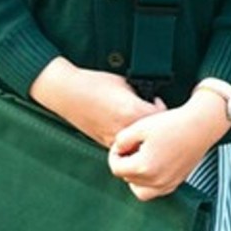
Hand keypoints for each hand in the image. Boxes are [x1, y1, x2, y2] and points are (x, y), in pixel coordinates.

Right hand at [30, 57, 164, 147]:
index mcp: (133, 111)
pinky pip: (125, 147)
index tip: (158, 104)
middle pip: (152, 136)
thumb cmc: (93, 84)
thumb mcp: (124, 83)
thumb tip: (151, 100)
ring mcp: (115, 139)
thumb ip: (140, 95)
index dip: (162, 111)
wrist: (67, 92)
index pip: (161, 119)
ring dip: (143, 139)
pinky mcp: (105, 144)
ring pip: (139, 146)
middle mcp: (126, 129)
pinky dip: (130, 142)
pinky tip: (128, 131)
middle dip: (155, 128)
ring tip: (143, 127)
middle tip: (154, 117)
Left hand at [108, 89, 230, 200]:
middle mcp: (155, 181)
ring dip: (135, 176)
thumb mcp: (140, 127)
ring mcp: (167, 184)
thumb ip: (122, 140)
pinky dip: (149, 181)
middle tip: (132, 146)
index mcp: (143, 168)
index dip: (114, 154)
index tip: (121, 144)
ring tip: (140, 158)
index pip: (116, 168)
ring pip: (140, 190)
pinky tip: (153, 164)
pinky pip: (156, 190)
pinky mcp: (176, 183)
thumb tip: (118, 149)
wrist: (199, 126)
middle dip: (125, 163)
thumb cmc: (172, 124)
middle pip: (127, 179)